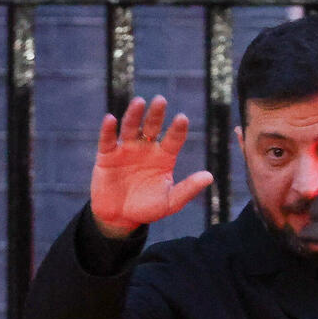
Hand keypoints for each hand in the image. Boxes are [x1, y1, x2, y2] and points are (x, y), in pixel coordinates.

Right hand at [90, 95, 213, 238]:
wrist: (120, 218)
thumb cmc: (148, 208)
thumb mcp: (170, 202)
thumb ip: (188, 189)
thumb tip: (209, 177)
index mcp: (164, 156)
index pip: (174, 138)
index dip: (177, 129)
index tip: (182, 118)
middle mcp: (147, 148)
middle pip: (152, 127)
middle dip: (156, 114)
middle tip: (161, 100)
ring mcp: (126, 149)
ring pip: (131, 128)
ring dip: (134, 115)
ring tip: (139, 102)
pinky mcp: (107, 155)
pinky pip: (108, 140)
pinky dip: (108, 129)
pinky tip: (110, 119)